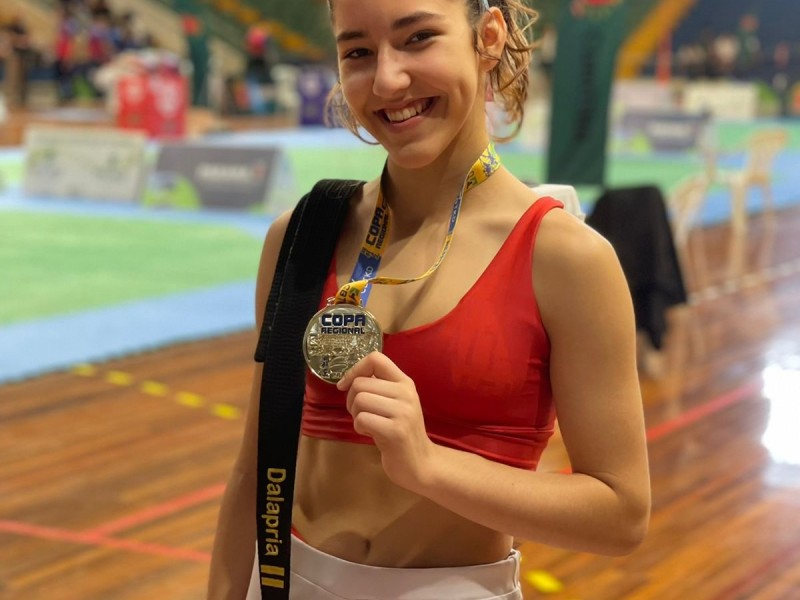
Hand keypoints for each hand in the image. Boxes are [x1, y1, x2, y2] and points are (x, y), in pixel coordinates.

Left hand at [337, 352, 435, 491]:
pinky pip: (361, 419)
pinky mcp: (395, 431)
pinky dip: (359, 428)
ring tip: (368, 424)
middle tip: (361, 414)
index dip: (355, 369)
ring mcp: (403, 412)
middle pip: (360, 383)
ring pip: (359, 400)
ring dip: (355, 415)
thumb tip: (350, 378)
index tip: (346, 385)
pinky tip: (371, 434)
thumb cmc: (401, 432)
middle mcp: (406, 393)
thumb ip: (379, 387)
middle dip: (351, 400)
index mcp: (405, 382)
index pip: (376, 358)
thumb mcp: (395, 403)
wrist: (420, 464)